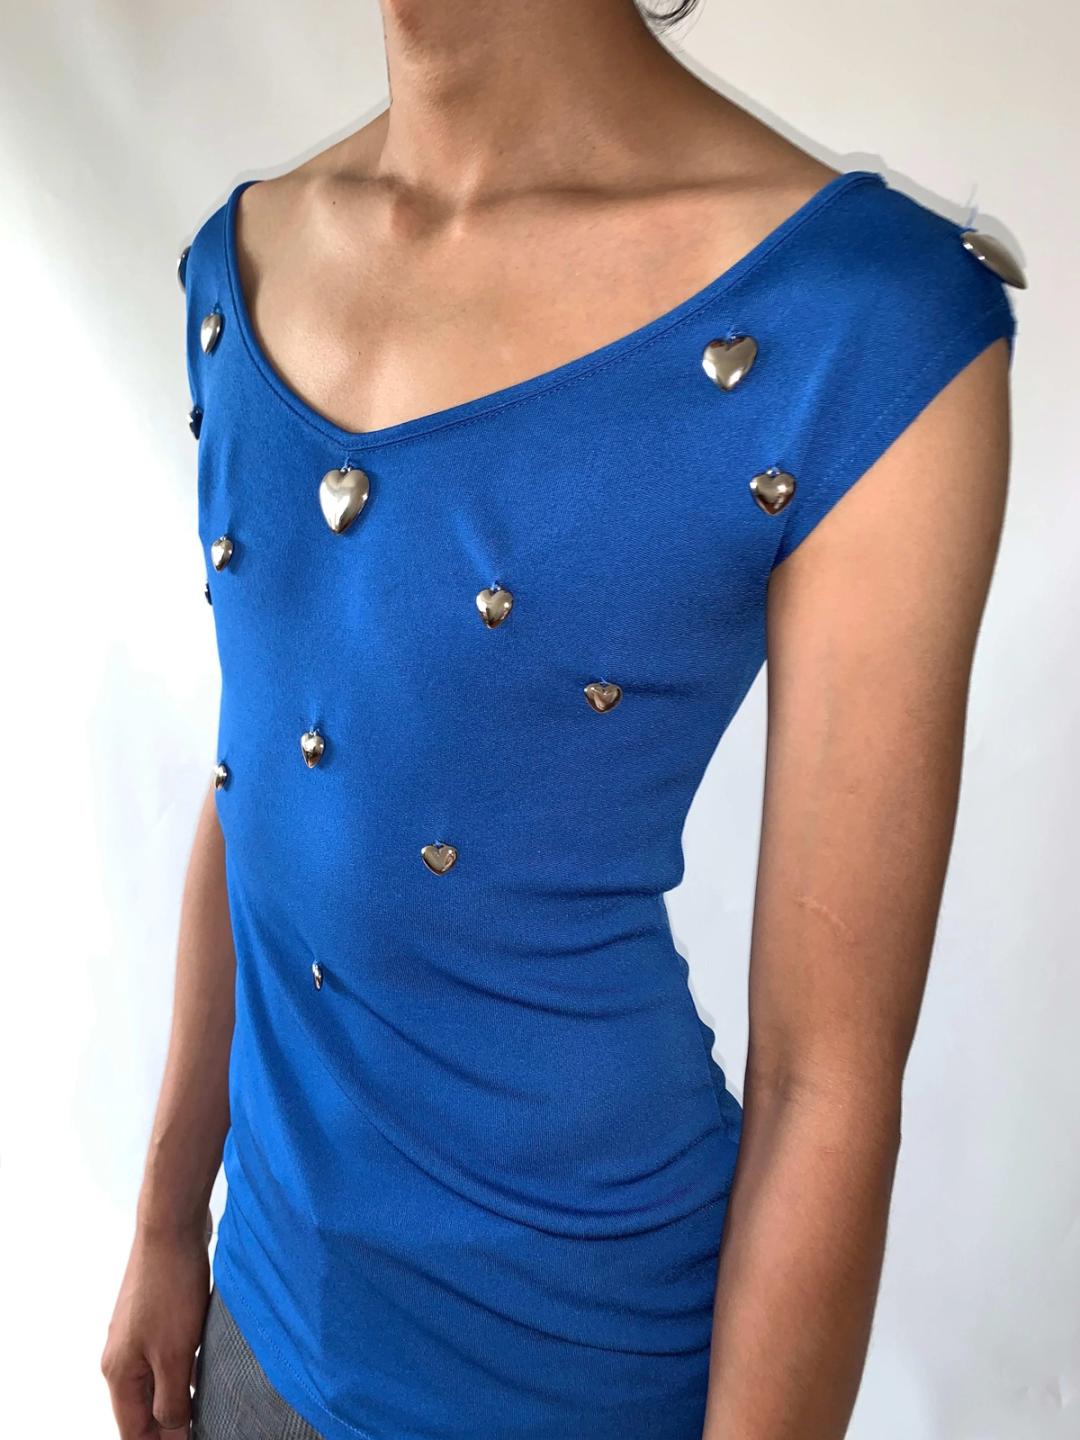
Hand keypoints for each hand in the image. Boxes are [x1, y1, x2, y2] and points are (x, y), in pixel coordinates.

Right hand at [100, 1208, 212, 1437]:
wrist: (171, 1227)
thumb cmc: (171, 1289)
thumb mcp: (174, 1355)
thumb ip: (171, 1400)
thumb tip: (171, 1434)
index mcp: (119, 1373)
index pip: (133, 1431)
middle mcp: (122, 1355)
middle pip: (141, 1409)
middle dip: (168, 1426)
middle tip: (205, 1430)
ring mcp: (138, 1333)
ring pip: (156, 1381)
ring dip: (178, 1399)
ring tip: (207, 1412)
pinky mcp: (156, 1314)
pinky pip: (167, 1356)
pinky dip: (183, 1371)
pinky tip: (206, 1373)